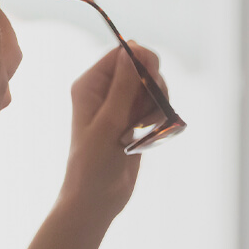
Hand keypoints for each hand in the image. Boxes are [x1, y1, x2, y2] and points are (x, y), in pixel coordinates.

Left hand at [58, 41, 168, 221]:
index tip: (153, 77)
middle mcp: (105, 91)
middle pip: (142, 68)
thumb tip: (131, 50)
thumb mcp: (108, 123)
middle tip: (147, 112)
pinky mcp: (134, 121)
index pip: (121, 54)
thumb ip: (122, 87)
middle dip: (152, 87)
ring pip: (152, 89)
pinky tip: (149, 136)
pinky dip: (158, 119)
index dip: (141, 60)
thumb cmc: (93, 164)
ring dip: (157, 106)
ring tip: (145, 130)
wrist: (97, 199)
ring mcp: (121, 106)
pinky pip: (155, 107)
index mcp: (90, 85)